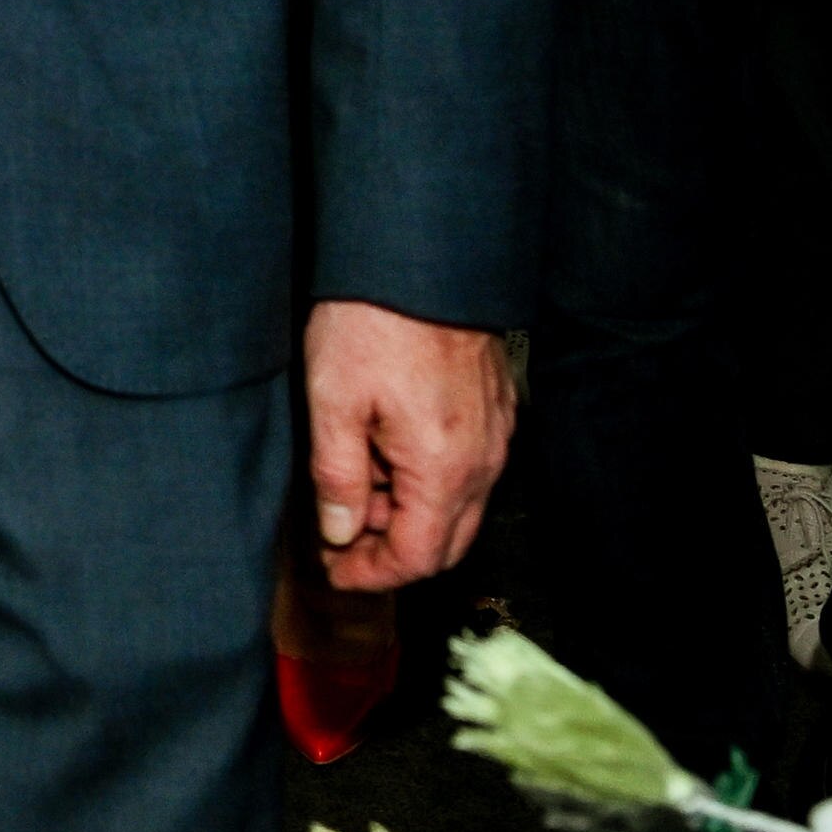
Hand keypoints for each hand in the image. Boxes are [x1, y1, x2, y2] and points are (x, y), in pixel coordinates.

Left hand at [301, 298, 514, 591]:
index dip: (374, 574)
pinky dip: (431, 479)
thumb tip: (340, 531)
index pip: (419, 558)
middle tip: (343, 537)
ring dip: (410, 512)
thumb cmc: (373, 321)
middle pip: (447, 542)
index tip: (336, 568)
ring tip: (356, 481)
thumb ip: (338, 477)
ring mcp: (496, 434)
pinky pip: (471, 468)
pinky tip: (388, 451)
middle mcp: (483, 460)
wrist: (420, 256)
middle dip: (393, 551)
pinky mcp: (497, 408)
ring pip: (460, 505)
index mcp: (444, 468)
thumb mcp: (334, 401)